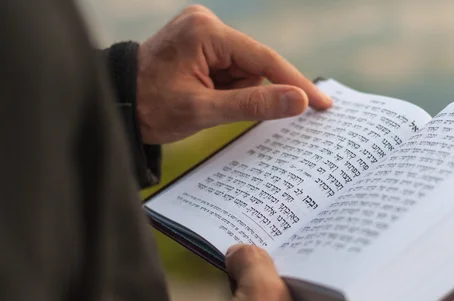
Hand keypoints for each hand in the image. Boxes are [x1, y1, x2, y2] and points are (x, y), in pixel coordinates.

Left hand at [137, 5, 331, 143]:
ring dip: (232, 92)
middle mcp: (206, 23)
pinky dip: (225, 88)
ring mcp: (202, 31)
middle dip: (244, 92)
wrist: (117, 105)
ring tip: (201, 101)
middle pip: (254, 65)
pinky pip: (230, 69)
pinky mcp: (200, 43)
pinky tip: (203, 94)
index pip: (264, 59)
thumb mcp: (204, 111)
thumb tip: (299, 101)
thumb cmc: (152, 107)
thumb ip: (253, 105)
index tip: (322, 103)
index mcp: (205, 32)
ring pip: (243, 70)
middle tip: (213, 107)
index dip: (295, 83)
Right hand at [202, 245, 378, 300]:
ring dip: (292, 287)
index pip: (360, 283)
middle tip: (301, 236)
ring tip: (279, 258)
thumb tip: (244, 250)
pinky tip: (265, 286)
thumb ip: (254, 262)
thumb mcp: (257, 296)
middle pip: (333, 294)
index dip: (344, 252)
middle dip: (311, 266)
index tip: (332, 229)